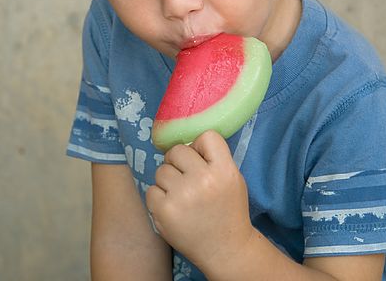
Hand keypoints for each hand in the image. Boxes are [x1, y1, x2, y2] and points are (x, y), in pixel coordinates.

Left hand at [146, 130, 253, 271]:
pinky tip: (173, 207)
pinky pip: (151, 190)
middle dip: (179, 161)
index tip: (201, 158)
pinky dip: (159, 197)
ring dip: (168, 179)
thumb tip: (188, 142)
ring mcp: (182, 196)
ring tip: (180, 194)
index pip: (207, 136)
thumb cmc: (228, 209)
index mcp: (224, 170)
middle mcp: (203, 180)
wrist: (225, 249)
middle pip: (177, 150)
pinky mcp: (164, 211)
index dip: (200, 146)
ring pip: (161, 170)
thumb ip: (215, 158)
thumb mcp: (233, 178)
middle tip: (186, 176)